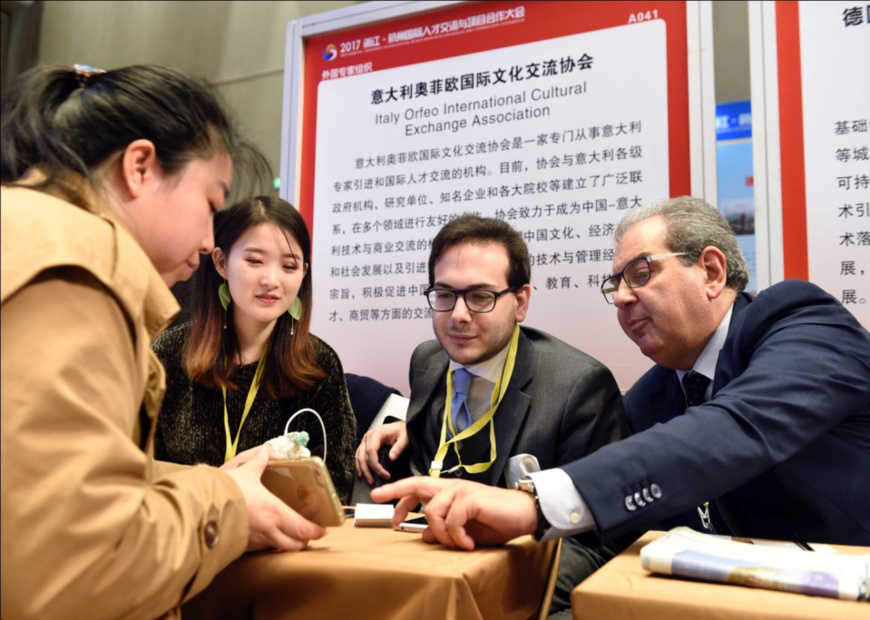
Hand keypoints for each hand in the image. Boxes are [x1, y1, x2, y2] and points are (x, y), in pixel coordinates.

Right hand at [221, 446, 326, 551]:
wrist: (200, 510)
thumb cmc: (226, 491)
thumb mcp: (245, 470)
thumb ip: (259, 460)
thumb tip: (267, 451)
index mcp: (275, 513)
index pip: (303, 529)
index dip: (316, 531)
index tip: (323, 529)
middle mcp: (268, 530)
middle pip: (295, 544)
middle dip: (305, 540)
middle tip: (310, 533)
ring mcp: (254, 541)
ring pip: (279, 548)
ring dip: (288, 543)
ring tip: (290, 534)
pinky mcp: (240, 547)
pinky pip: (261, 548)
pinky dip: (269, 543)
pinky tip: (266, 534)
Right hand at [355, 421, 407, 484]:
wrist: (400, 428)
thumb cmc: (402, 432)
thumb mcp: (404, 438)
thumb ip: (399, 447)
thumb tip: (392, 458)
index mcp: (376, 433)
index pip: (371, 451)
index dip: (376, 465)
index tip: (384, 474)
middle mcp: (368, 436)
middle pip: (363, 456)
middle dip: (368, 470)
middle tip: (373, 481)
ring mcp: (365, 441)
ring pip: (359, 457)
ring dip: (363, 470)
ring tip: (369, 480)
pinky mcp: (365, 445)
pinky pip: (359, 456)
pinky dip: (359, 465)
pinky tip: (361, 473)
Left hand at [370, 477, 537, 550]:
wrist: (524, 513)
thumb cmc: (497, 520)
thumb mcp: (466, 530)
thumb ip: (445, 531)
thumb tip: (426, 536)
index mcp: (449, 492)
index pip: (418, 488)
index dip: (399, 495)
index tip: (383, 503)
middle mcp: (452, 487)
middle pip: (417, 484)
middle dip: (395, 490)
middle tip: (378, 496)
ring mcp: (461, 490)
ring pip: (433, 511)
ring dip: (441, 533)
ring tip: (458, 543)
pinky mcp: (471, 498)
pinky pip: (452, 519)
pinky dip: (457, 535)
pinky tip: (467, 542)